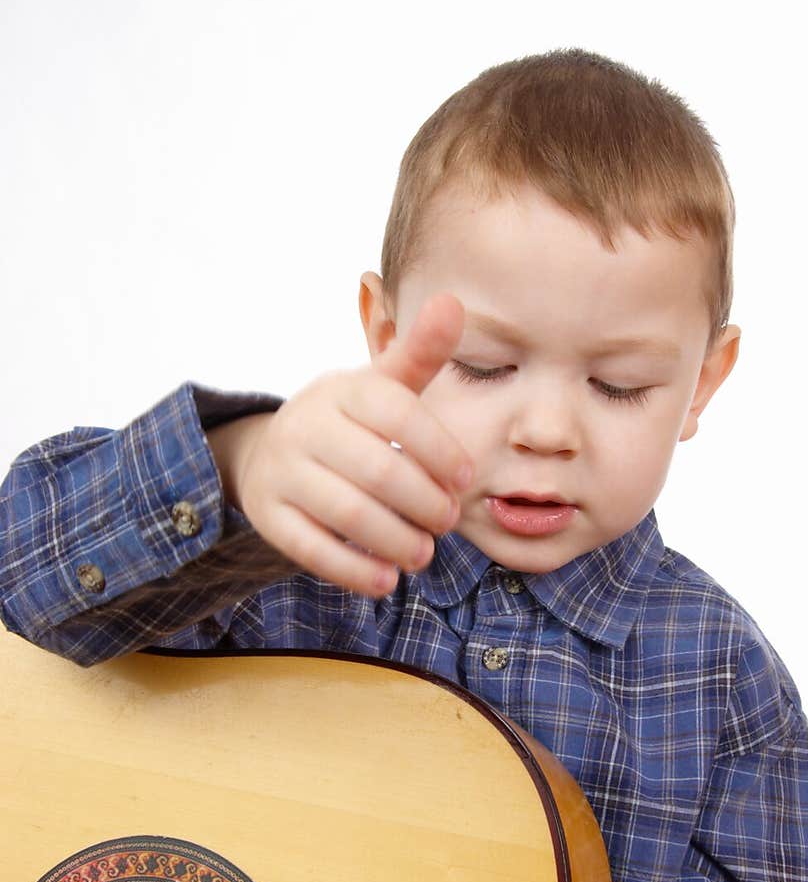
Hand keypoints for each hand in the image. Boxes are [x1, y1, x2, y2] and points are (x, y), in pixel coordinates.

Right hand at [210, 294, 471, 595]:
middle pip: (377, 470)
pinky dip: (353, 569)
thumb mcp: (383, 387)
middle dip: (423, 503)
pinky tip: (385, 580)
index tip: (464, 479)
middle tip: (447, 522)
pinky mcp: (269, 516)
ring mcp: (283, 471)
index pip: (397, 412)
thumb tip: (452, 301)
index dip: (438, 449)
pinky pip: (312, 548)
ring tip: (423, 555)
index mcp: (343, 390)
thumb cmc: (351, 423)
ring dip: (395, 540)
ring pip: (346, 512)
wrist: (272, 454)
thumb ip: (419, 354)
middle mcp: (307, 425)